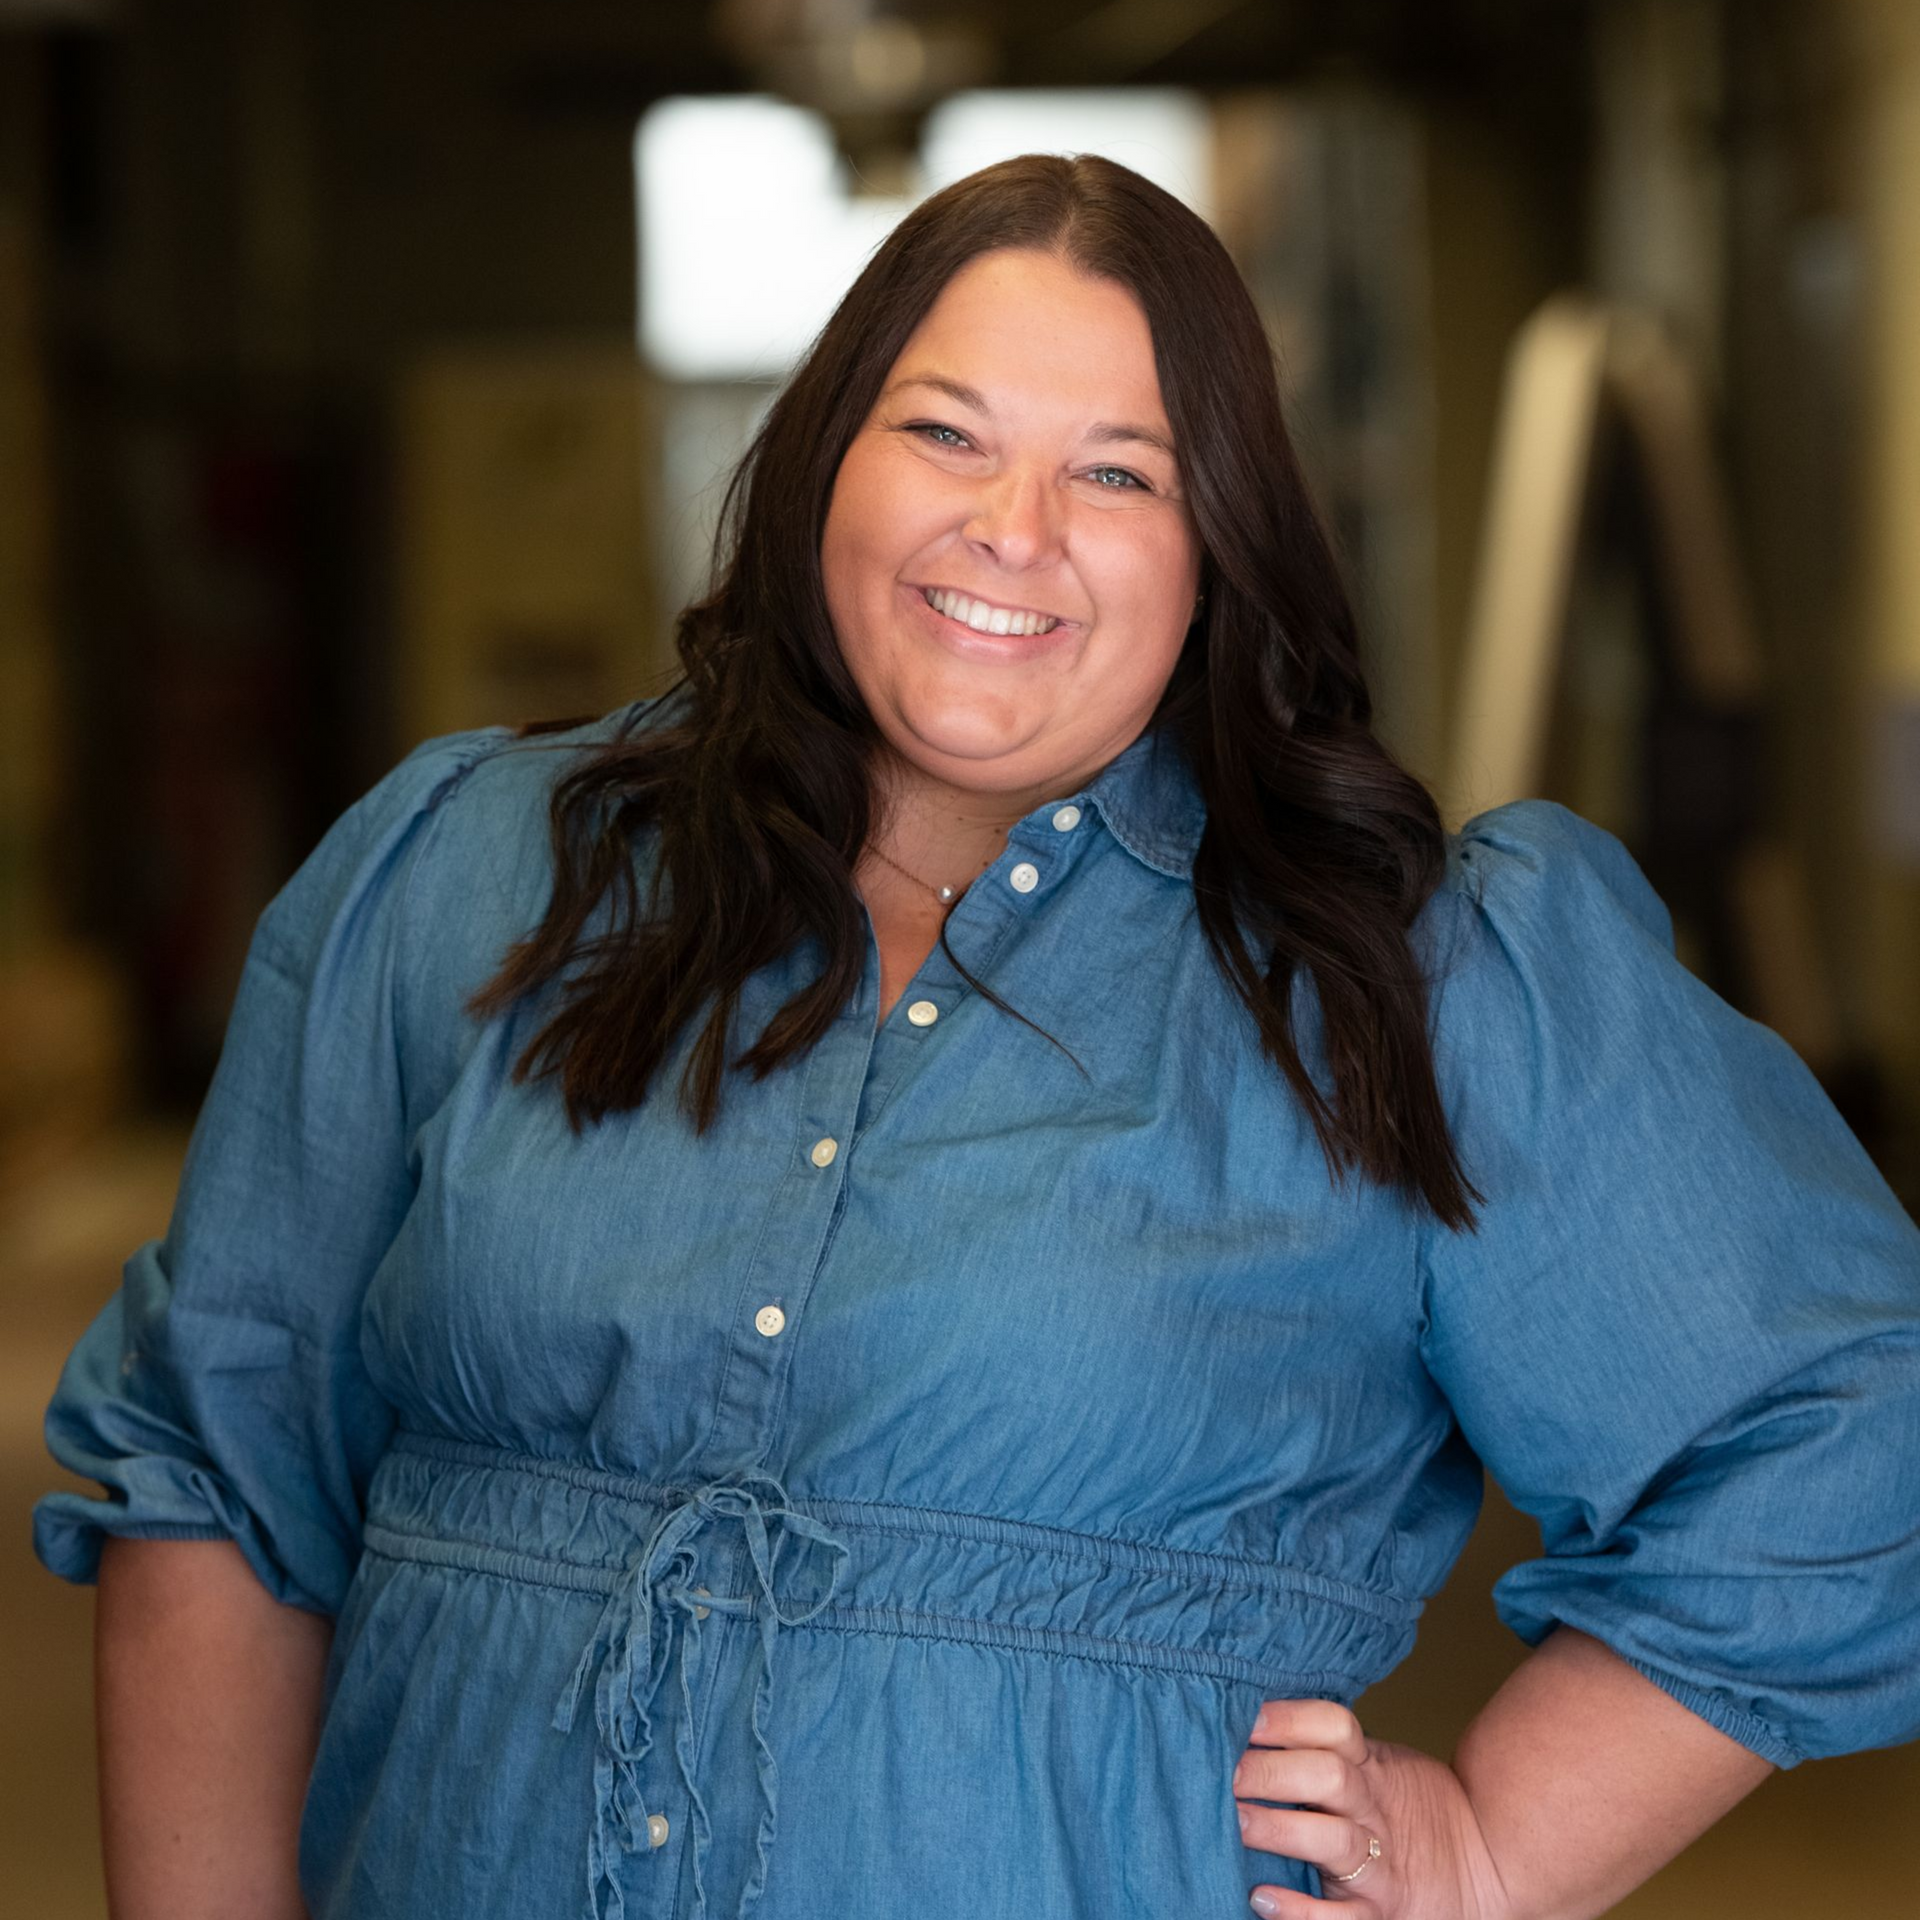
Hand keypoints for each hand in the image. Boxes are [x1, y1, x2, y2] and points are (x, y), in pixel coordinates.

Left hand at [1232, 1698, 1511, 1917]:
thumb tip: (1251, 1721)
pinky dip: (1300, 1911)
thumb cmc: (1408, 1809)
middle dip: (1272, 1769)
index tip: (1243, 1715)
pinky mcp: (1380, 1916)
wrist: (1487, 1864)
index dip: (1290, 1717)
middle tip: (1222, 1768)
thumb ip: (1328, 1750)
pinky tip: (1261, 1899)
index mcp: (1372, 1768)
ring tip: (1232, 1820)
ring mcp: (1379, 1866)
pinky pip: (1341, 1919)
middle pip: (1328, 1776)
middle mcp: (1373, 1811)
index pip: (1336, 1727)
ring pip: (1333, 1840)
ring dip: (1278, 1828)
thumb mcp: (1378, 1767)